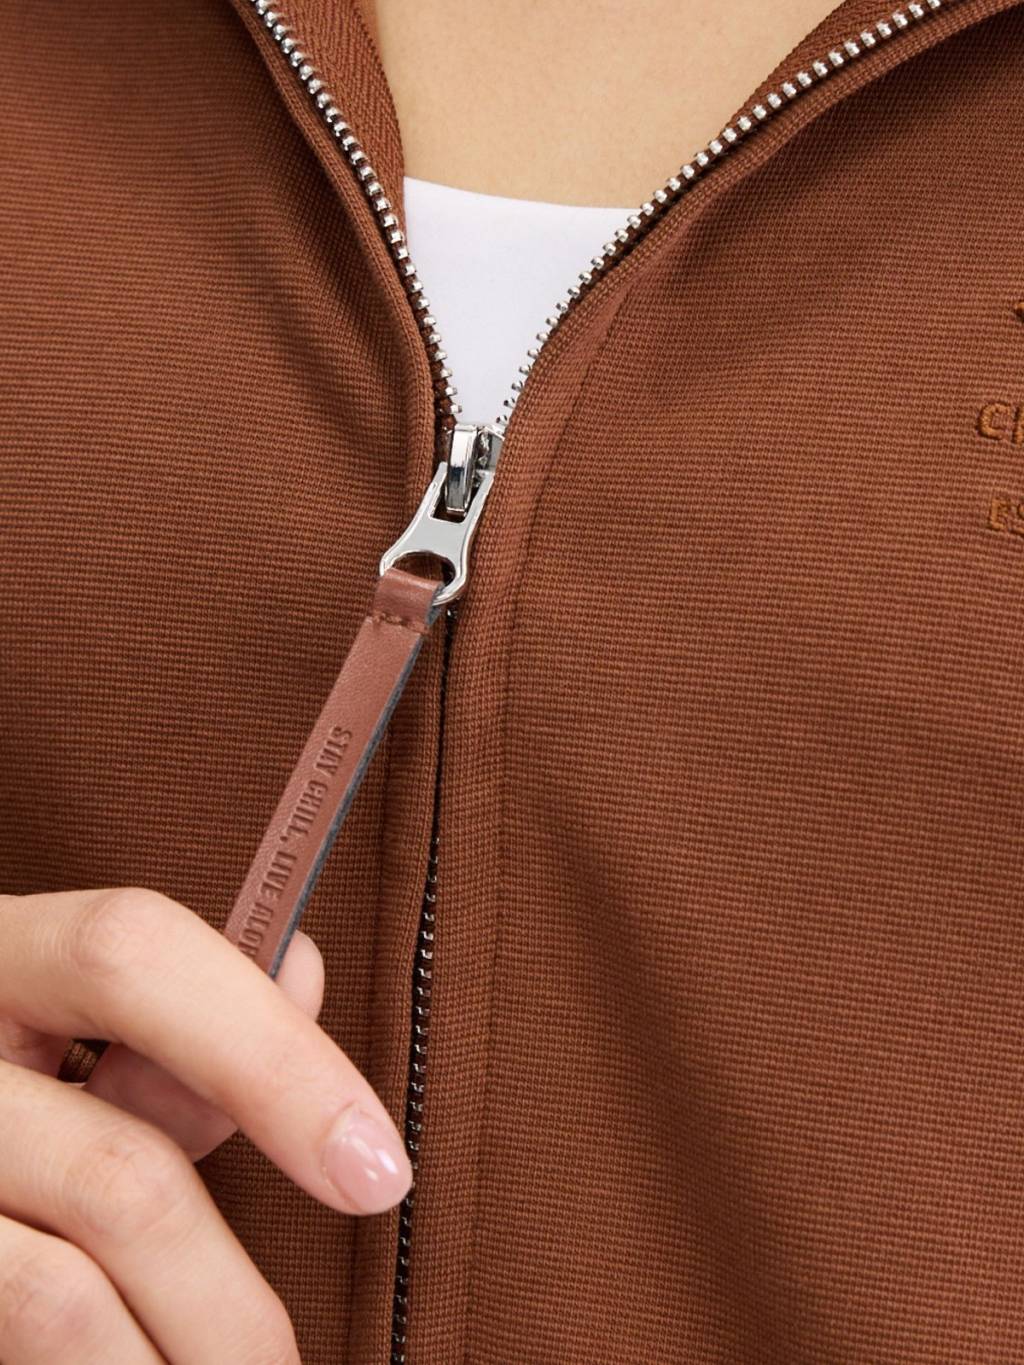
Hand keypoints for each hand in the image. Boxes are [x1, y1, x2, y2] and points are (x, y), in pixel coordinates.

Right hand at [0, 886, 412, 1362]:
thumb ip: (170, 1016)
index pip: (133, 954)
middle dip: (225, 1300)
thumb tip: (302, 971)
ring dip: (169, 1360)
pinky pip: (9, 1331)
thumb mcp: (48, 1015)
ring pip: (55, 1296)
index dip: (272, 1054)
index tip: (378, 1169)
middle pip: (116, 1175)